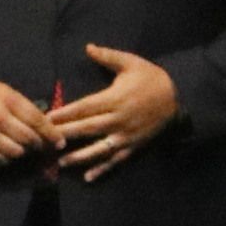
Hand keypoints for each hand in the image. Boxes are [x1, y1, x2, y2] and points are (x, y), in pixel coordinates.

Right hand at [0, 79, 56, 167]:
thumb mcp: (7, 92)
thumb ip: (25, 107)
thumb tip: (47, 125)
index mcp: (9, 101)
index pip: (37, 120)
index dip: (51, 133)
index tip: (59, 141)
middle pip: (29, 138)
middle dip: (40, 145)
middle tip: (43, 146)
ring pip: (17, 151)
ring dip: (25, 152)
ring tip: (26, 148)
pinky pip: (1, 159)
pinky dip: (9, 158)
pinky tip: (10, 151)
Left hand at [46, 45, 180, 178]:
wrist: (179, 97)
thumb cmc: (151, 78)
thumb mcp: (131, 63)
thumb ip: (108, 57)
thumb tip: (88, 47)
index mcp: (115, 98)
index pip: (85, 107)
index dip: (65, 113)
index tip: (48, 118)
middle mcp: (119, 119)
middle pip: (88, 128)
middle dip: (66, 135)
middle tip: (46, 141)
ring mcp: (126, 135)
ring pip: (99, 148)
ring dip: (80, 156)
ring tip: (62, 162)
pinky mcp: (134, 146)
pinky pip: (116, 160)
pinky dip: (103, 169)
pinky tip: (88, 178)